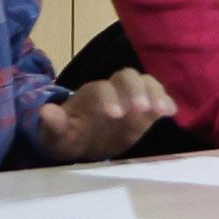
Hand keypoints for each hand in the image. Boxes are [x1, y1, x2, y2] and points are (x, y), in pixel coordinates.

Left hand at [35, 70, 175, 160]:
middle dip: (137, 90)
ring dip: (156, 94)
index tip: (115, 115)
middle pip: (128, 77)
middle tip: (142, 109)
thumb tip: (47, 111)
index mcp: (90, 96)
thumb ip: (53, 125)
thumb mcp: (56, 136)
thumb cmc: (70, 138)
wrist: (83, 142)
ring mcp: (132, 98)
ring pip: (146, 83)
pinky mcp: (147, 110)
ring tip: (163, 111)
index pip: (102, 88)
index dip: (110, 98)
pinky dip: (167, 102)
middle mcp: (113, 90)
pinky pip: (159, 98)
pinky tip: (171, 113)